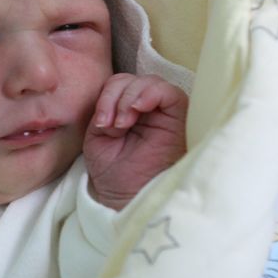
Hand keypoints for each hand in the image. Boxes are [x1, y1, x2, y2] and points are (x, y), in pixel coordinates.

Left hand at [83, 73, 187, 209]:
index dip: (106, 96)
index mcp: (125, 110)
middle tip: (110, 125)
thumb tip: (120, 100)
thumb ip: (104, 111)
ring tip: (123, 124)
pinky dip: (150, 93)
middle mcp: (146, 109)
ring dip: (129, 97)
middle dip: (115, 97)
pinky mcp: (180, 120)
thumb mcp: (97, 136)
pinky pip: (170, 92)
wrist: (125, 198)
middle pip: (132, 79)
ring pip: (150, 82)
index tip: (100, 123)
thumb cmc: (113, 171)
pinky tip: (138, 109)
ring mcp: (163, 114)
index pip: (118, 84)